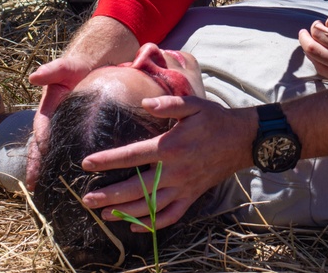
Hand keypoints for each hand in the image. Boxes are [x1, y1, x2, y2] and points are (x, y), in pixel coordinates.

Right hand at [25, 54, 97, 188]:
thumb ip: (51, 70)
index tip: (40, 155)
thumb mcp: (64, 67)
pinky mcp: (77, 135)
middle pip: (41, 148)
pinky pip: (70, 152)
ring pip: (53, 154)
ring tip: (49, 192)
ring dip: (49, 172)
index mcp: (47, 111)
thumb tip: (34, 77)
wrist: (91, 67)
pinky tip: (73, 182)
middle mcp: (52, 124)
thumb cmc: (75, 67)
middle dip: (36, 166)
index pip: (40, 129)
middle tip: (32, 186)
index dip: (40, 142)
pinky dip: (67, 166)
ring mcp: (63, 131)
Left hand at [80, 96, 254, 229]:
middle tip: (87, 199)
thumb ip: (168, 104)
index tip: (86, 163)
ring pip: (150, 207)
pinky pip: (171, 216)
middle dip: (109, 196)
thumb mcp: (193, 104)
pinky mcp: (192, 196)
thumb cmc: (213, 119)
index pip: (131, 156)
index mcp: (170, 147)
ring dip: (125, 213)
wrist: (241, 140)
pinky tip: (135, 226)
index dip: (107, 160)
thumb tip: (145, 102)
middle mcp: (175, 171)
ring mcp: (184, 187)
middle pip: (136, 189)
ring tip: (104, 214)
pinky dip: (153, 224)